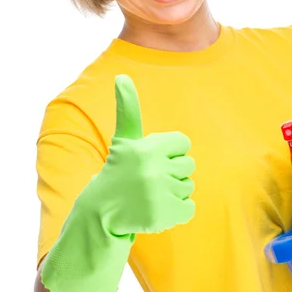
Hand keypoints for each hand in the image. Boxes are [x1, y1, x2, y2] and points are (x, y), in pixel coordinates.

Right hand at [79, 74, 195, 234]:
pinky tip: (157, 210)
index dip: (170, 151)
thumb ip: (127, 108)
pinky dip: (177, 212)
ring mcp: (159, 193)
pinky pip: (190, 209)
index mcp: (147, 147)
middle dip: (172, 173)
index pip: (184, 143)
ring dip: (173, 193)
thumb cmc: (119, 170)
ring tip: (150, 196)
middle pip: (189, 165)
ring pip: (188, 187)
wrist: (101, 212)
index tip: (152, 160)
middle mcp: (153, 169)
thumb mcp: (124, 139)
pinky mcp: (164, 215)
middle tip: (149, 180)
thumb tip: (121, 76)